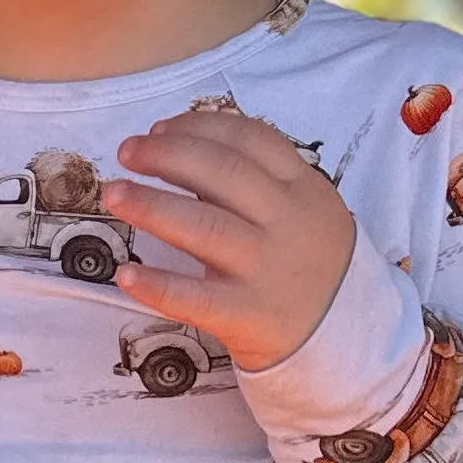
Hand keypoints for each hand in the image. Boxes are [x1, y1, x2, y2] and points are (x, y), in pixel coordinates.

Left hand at [109, 105, 355, 375]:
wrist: (347, 335)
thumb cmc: (307, 262)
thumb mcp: (303, 209)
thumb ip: (258, 181)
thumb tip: (182, 148)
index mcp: (302, 187)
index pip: (251, 140)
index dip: (199, 127)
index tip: (160, 128)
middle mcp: (286, 222)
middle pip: (222, 172)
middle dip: (168, 154)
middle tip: (128, 151)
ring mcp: (267, 269)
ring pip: (204, 228)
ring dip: (152, 206)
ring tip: (114, 194)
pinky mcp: (248, 315)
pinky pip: (195, 298)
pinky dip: (158, 285)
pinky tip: (125, 274)